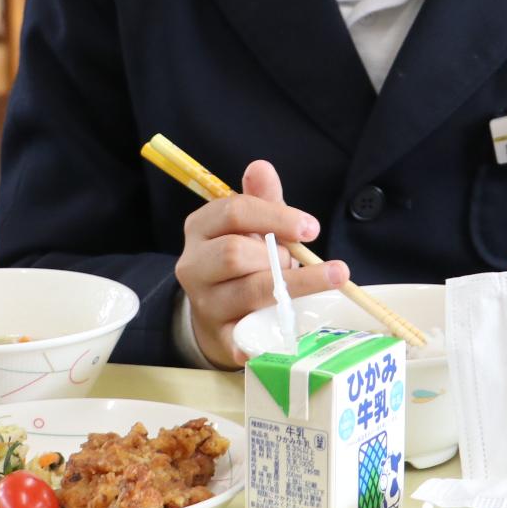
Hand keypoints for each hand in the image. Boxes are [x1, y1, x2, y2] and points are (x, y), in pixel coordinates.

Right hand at [174, 159, 345, 367]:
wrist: (219, 311)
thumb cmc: (243, 259)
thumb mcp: (251, 224)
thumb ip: (260, 197)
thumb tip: (261, 166)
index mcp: (201, 228)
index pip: (233, 211)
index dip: (276, 216)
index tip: (312, 228)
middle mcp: (195, 265)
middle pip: (235, 253)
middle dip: (277, 255)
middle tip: (294, 259)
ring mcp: (205, 302)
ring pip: (248, 291)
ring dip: (290, 286)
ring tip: (309, 284)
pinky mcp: (219, 336)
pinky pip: (239, 339)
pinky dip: (260, 340)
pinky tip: (283, 341)